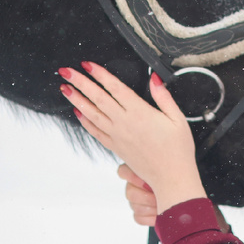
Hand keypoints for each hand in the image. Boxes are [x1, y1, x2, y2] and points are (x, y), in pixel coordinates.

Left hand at [59, 62, 205, 214]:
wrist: (171, 178)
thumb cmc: (177, 150)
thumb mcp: (178, 118)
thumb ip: (164, 97)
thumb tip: (154, 79)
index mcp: (140, 112)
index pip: (115, 88)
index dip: (100, 74)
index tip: (88, 65)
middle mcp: (124, 123)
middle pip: (98, 98)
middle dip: (81, 82)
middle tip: (67, 71)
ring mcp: (117, 136)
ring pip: (92, 114)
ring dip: (77, 100)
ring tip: (65, 89)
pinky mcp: (115, 147)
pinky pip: (96, 132)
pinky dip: (85, 121)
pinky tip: (78, 113)